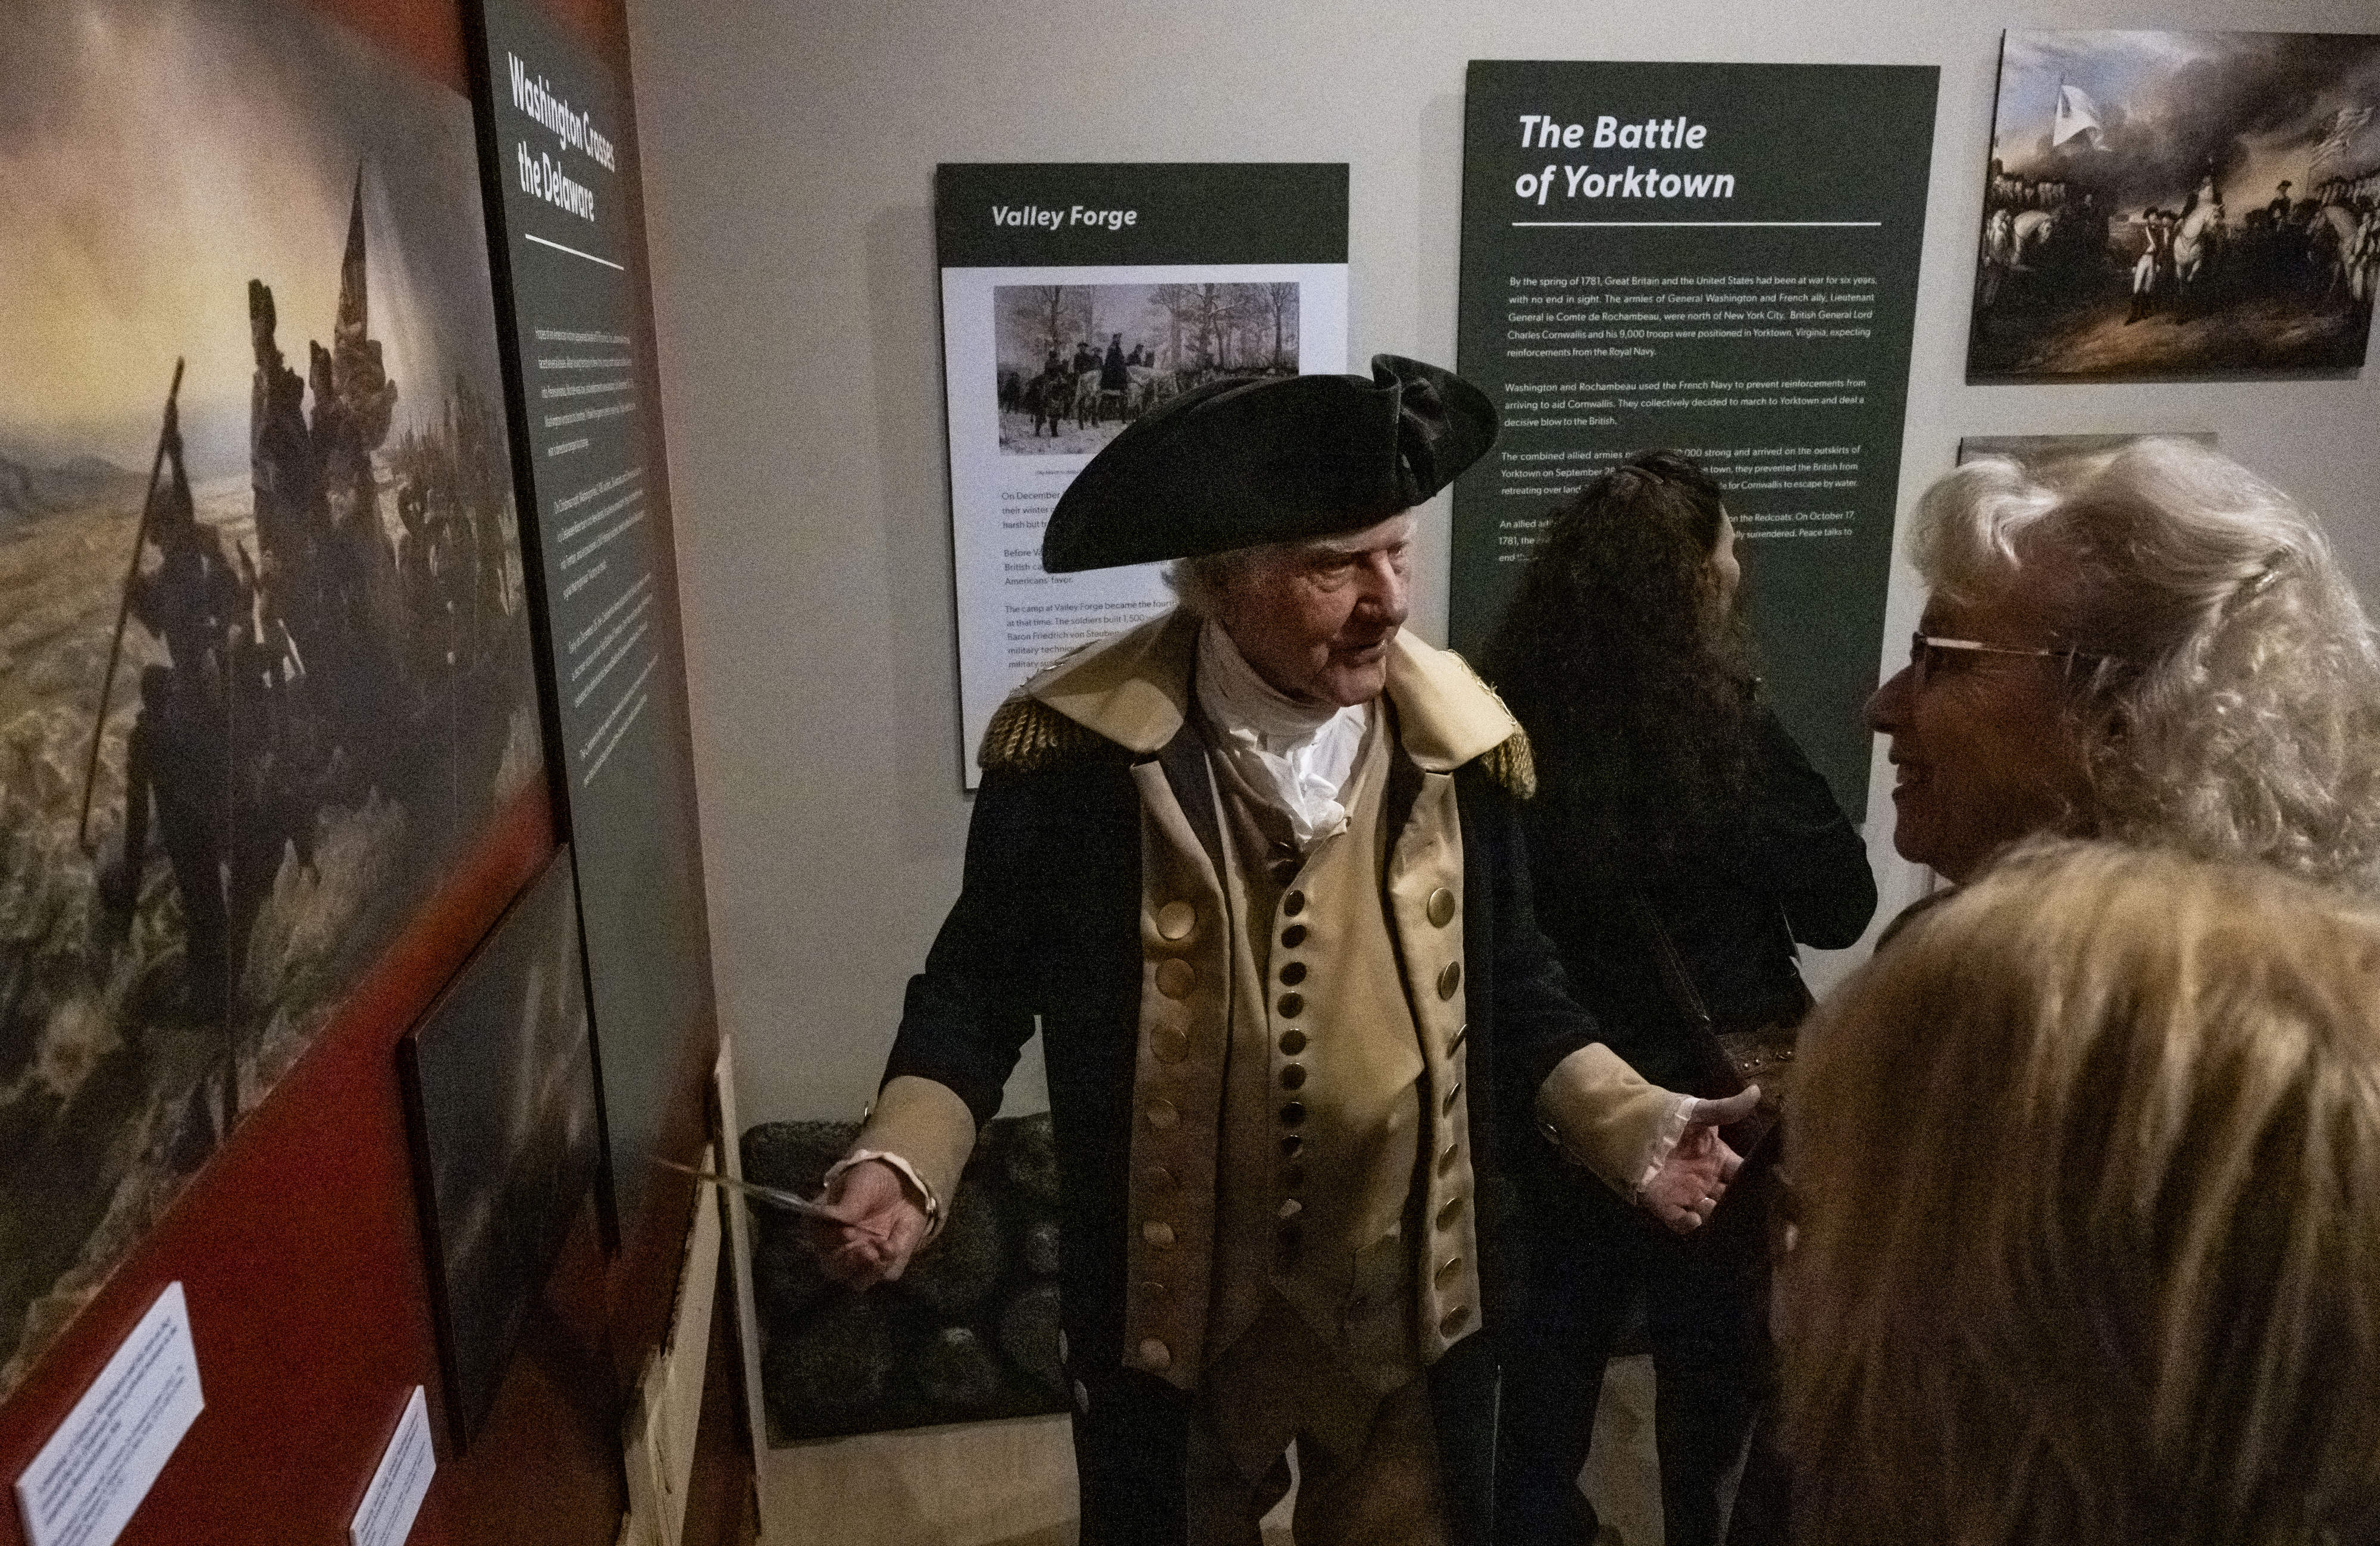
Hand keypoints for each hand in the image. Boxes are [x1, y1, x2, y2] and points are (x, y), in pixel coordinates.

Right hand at [804, 1159, 930, 1287]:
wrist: (906, 1185)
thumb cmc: (874, 1181)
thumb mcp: (861, 1184)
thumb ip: (847, 1203)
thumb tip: (829, 1216)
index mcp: (823, 1226)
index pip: (816, 1241)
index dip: (829, 1242)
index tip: (846, 1232)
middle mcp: (837, 1249)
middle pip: (833, 1269)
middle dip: (850, 1263)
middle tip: (867, 1250)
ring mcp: (861, 1261)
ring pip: (857, 1281)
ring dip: (870, 1270)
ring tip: (884, 1249)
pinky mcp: (885, 1265)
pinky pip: (886, 1274)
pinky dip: (891, 1263)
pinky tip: (895, 1244)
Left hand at [1638, 1087, 1760, 1233]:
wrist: (1628, 1122)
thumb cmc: (1666, 1115)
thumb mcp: (1697, 1110)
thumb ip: (1726, 1108)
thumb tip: (1757, 1090)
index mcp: (1717, 1159)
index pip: (1743, 1175)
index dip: (1754, 1182)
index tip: (1769, 1190)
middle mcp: (1705, 1179)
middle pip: (1730, 1199)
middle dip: (1739, 1206)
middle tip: (1752, 1212)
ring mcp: (1686, 1192)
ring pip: (1710, 1213)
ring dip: (1717, 1217)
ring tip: (1724, 1215)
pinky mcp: (1664, 1202)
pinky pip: (1680, 1221)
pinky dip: (1689, 1224)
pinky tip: (1695, 1217)